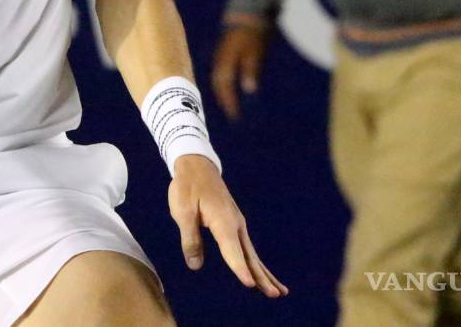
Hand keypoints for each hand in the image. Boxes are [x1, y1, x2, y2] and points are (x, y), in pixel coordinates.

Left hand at [168, 155, 287, 297]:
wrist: (197, 165)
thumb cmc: (187, 187)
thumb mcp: (182, 211)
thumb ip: (190, 238)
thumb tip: (195, 265)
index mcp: (223, 220)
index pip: (232, 250)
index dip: (239, 268)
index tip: (250, 284)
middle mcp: (235, 224)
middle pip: (250, 255)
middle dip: (261, 276)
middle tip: (275, 295)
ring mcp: (237, 224)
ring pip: (252, 253)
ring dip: (264, 273)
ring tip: (278, 292)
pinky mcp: (235, 225)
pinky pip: (247, 248)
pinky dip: (256, 263)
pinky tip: (261, 274)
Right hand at [211, 18, 271, 119]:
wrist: (247, 14)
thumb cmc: (252, 34)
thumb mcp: (255, 53)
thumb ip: (250, 70)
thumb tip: (248, 90)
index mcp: (226, 63)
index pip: (224, 87)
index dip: (229, 102)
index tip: (234, 115)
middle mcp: (221, 61)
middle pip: (218, 84)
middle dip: (224, 98)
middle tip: (231, 112)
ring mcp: (221, 56)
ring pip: (219, 78)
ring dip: (223, 91)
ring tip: (229, 102)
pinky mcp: (225, 53)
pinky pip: (221, 72)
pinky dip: (224, 81)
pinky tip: (230, 84)